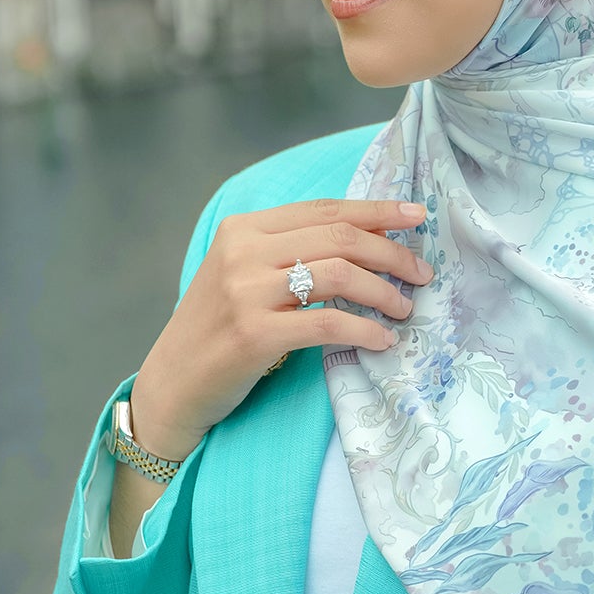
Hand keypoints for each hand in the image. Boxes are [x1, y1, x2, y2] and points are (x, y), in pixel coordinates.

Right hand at [129, 198, 432, 459]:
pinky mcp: (253, 335)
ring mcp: (245, 292)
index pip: (323, 209)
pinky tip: (382, 340)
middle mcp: (242, 252)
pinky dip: (363, 330)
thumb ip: (291, 252)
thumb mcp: (245, 275)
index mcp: (243, 229)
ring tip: (404, 309)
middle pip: (339, 238)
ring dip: (383, 292)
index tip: (416, 217)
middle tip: (422, 274)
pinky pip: (327, 324)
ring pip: (338, 275)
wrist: (171, 384)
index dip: (376, 211)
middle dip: (391, 254)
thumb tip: (370, 241)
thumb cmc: (218, 330)